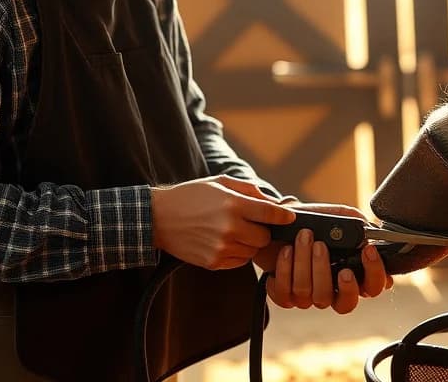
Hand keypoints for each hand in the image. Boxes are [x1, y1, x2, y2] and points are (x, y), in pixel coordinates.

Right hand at [149, 175, 295, 270]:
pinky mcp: (214, 262)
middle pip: (265, 237)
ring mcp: (222, 248)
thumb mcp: (221, 183)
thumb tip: (275, 203)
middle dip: (261, 230)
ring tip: (232, 232)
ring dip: (249, 243)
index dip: (284, 216)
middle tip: (249, 224)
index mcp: (234, 205)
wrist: (159, 218)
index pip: (272, 214)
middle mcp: (230, 228)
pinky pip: (239, 261)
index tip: (289, 217)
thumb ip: (250, 191)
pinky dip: (237, 253)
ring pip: (253, 251)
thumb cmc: (191, 196)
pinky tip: (222, 242)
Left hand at [254, 202, 392, 314]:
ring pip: (314, 296)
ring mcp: (312, 297)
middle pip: (346, 303)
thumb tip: (368, 230)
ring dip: (305, 262)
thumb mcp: (337, 217)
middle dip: (333, 275)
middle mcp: (335, 291)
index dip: (374, 274)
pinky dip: (285, 270)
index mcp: (354, 274)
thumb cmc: (313, 223)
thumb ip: (356, 223)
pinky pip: (287, 295)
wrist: (279, 223)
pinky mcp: (288, 297)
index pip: (374, 287)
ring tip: (303, 236)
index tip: (367, 249)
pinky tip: (286, 250)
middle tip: (322, 247)